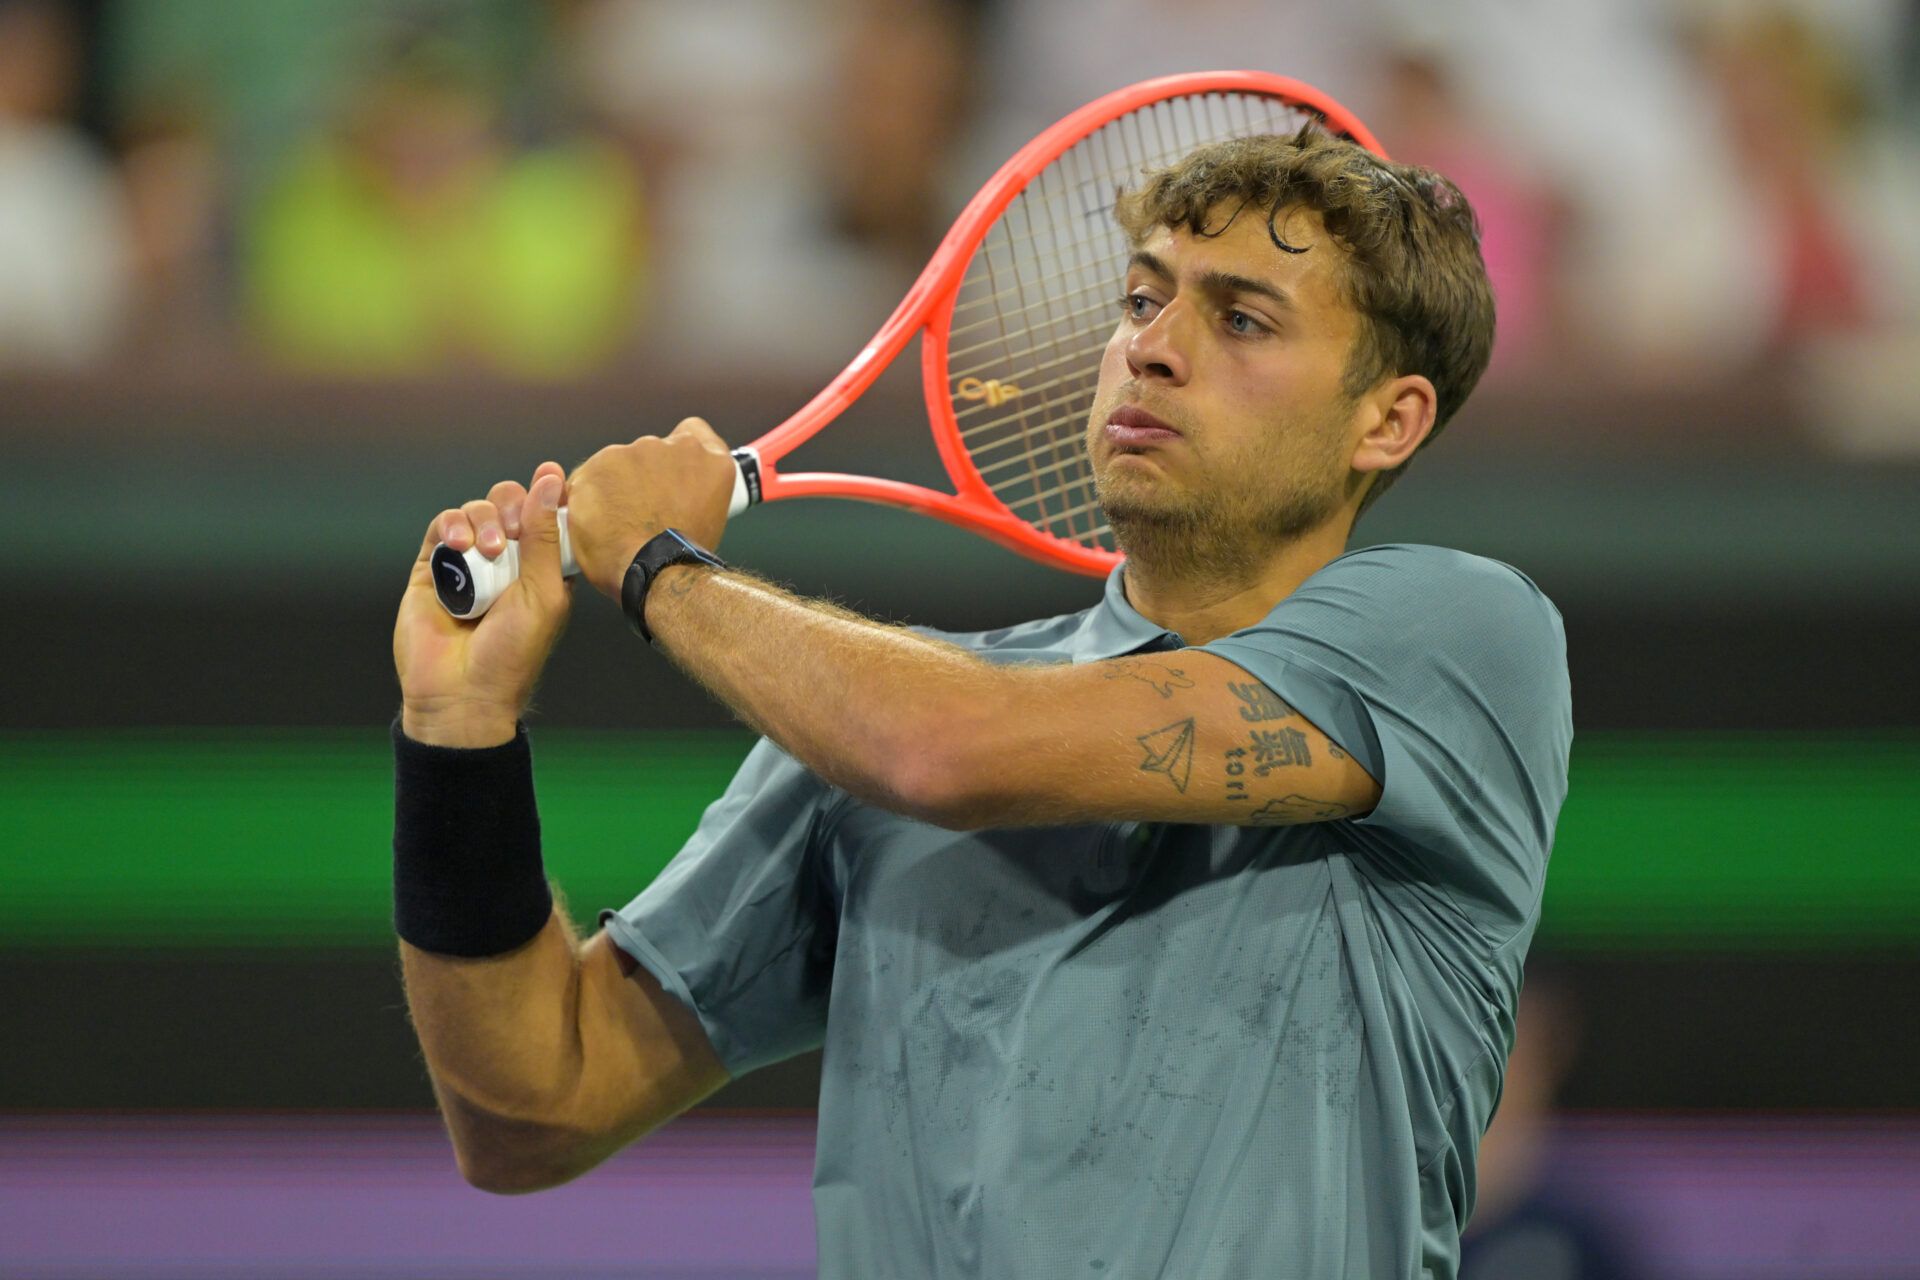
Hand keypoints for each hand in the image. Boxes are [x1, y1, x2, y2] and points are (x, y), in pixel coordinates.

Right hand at [394, 462, 572, 746]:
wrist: (462, 692)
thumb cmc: (513, 651)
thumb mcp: (544, 591)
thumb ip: (545, 535)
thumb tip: (550, 478)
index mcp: (541, 568)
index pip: (544, 514)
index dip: (547, 495)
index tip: (552, 476)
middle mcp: (505, 561)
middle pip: (507, 504)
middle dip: (511, 505)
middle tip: (512, 531)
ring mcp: (468, 563)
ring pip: (475, 511)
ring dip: (482, 519)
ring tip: (485, 550)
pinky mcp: (433, 568)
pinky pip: (442, 528)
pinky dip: (452, 526)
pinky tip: (459, 545)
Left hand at [565, 417, 735, 598]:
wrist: (655, 574)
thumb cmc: (682, 558)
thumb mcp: (708, 518)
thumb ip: (692, 492)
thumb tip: (676, 498)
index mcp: (709, 460)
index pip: (692, 431)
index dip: (677, 453)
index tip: (669, 472)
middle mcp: (674, 447)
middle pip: (650, 451)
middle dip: (642, 477)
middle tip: (640, 513)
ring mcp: (633, 452)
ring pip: (617, 464)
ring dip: (615, 487)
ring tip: (618, 525)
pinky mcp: (597, 466)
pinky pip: (588, 479)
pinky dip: (589, 498)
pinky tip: (598, 524)